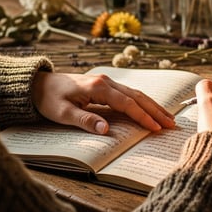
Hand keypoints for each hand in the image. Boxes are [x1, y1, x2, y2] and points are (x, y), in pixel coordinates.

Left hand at [31, 72, 175, 134]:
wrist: (39, 84)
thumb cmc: (49, 99)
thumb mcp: (62, 113)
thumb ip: (85, 120)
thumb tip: (106, 129)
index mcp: (98, 88)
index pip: (127, 104)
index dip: (143, 116)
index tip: (156, 128)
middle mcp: (106, 81)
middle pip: (137, 96)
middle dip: (155, 110)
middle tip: (171, 124)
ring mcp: (107, 81)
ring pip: (135, 93)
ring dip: (152, 106)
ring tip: (167, 118)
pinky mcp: (105, 85)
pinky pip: (129, 93)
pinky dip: (142, 102)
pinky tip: (150, 109)